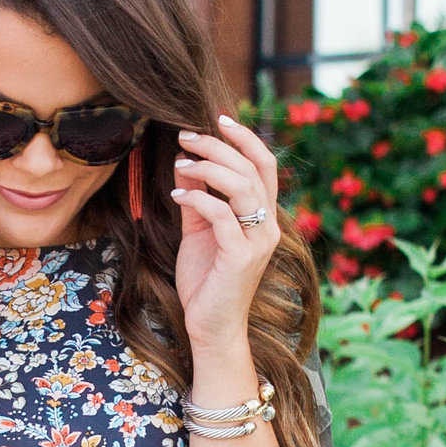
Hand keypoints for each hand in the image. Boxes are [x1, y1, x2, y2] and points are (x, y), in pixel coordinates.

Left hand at [170, 113, 284, 364]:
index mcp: (263, 216)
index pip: (264, 165)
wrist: (210, 327)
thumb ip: (197, 199)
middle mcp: (268, 225)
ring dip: (209, 166)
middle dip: (219, 146)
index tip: (219, 119)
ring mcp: (257, 241)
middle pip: (253, 168)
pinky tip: (177, 193)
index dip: (246, 138)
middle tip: (186, 136)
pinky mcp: (240, 257)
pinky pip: (222, 215)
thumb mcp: (199, 231)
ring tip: (181, 160)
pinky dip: (198, 198)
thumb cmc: (206, 280)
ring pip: (242, 186)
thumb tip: (183, 162)